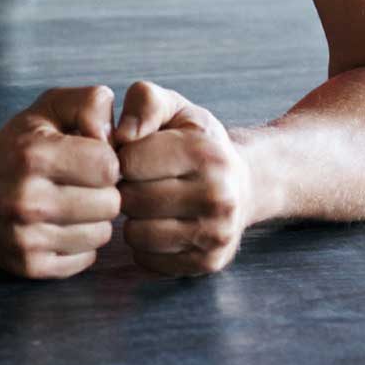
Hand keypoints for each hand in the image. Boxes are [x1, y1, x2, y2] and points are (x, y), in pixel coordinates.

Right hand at [0, 85, 121, 279]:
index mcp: (32, 155)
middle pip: (110, 204)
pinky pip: (86, 259)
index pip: (109, 167)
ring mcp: (24, 238)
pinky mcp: (28, 266)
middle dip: (103, 191)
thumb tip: (117, 138)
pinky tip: (59, 225)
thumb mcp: (51, 105)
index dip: (106, 160)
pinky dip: (79, 243)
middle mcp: (25, 200)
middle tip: (80, 182)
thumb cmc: (21, 142)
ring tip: (70, 203)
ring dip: (93, 218)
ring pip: (101, 234)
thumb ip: (91, 102)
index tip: (89, 157)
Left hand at [114, 81, 254, 276]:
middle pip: (131, 200)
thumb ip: (144, 102)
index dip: (122, 156)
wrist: (244, 182)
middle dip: (126, 188)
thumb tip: (121, 136)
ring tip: (149, 201)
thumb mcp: (175, 107)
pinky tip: (159, 224)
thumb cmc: (198, 140)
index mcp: (206, 154)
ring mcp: (216, 234)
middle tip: (140, 180)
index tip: (135, 154)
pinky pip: (147, 260)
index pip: (129, 162)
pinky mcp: (208, 263)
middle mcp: (218, 197)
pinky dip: (145, 245)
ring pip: (136, 235)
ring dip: (133, 219)